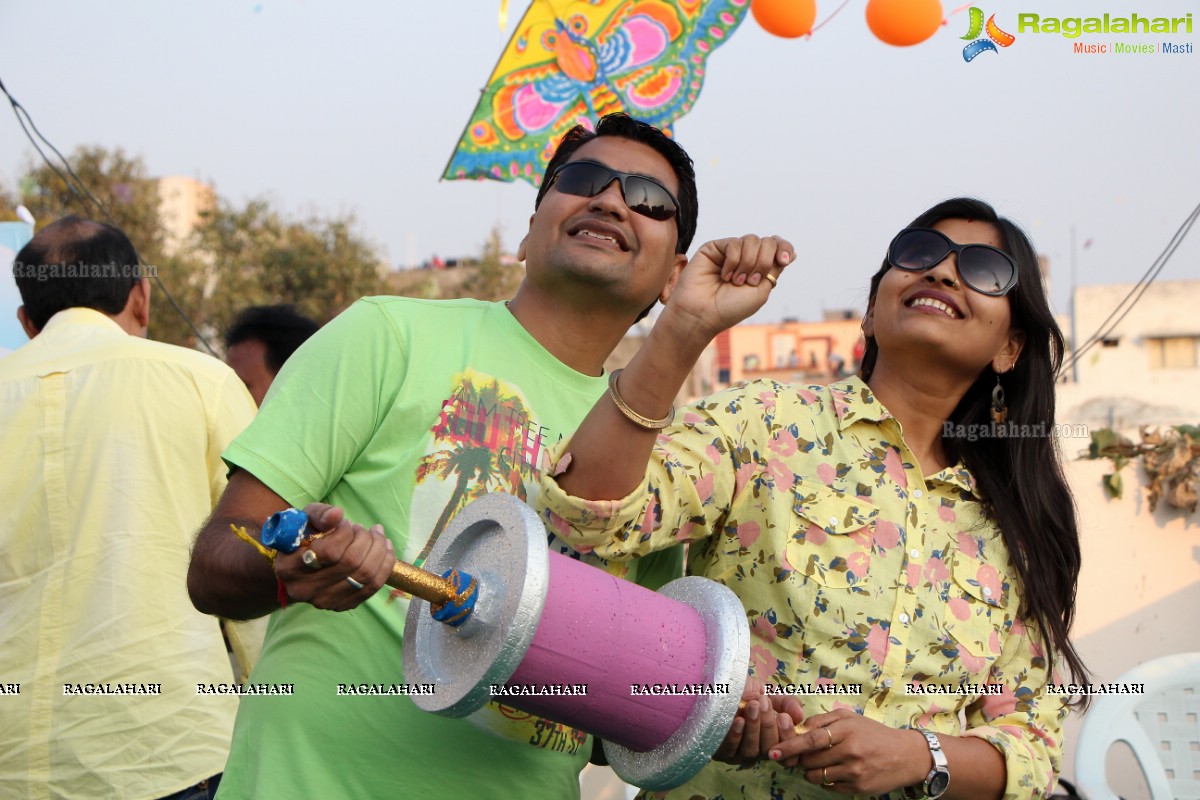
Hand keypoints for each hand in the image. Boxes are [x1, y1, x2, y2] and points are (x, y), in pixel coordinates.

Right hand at [273, 503, 395, 611]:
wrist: (299, 569)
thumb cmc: (302, 538)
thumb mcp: (305, 520)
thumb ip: (319, 514)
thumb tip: (337, 514)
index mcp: (290, 567)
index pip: (329, 552)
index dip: (345, 533)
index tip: (346, 522)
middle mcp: (305, 589)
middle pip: (351, 563)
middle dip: (365, 539)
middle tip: (362, 528)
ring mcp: (324, 601)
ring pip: (366, 576)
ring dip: (379, 549)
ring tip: (376, 535)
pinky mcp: (342, 605)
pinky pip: (373, 587)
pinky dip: (385, 565)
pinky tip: (386, 548)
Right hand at [663, 234, 793, 339]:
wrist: (703, 314)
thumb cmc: (730, 308)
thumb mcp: (761, 290)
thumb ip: (775, 269)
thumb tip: (793, 253)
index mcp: (759, 268)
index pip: (778, 247)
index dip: (784, 249)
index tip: (784, 261)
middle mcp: (746, 258)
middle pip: (767, 242)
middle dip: (763, 262)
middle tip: (750, 281)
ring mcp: (730, 252)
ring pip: (751, 240)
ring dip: (747, 263)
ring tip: (735, 281)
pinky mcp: (714, 248)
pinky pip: (734, 244)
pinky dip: (733, 261)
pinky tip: (725, 275)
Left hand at [713, 679, 806, 765]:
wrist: (718, 687)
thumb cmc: (744, 691)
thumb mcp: (768, 692)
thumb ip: (786, 702)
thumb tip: (800, 715)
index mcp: (773, 739)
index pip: (787, 748)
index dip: (787, 735)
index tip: (785, 716)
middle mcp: (759, 750)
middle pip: (770, 749)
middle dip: (768, 725)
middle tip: (765, 704)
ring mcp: (739, 754)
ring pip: (751, 750)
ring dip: (753, 727)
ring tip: (752, 706)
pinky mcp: (721, 753)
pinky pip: (731, 748)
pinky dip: (736, 734)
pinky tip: (738, 720)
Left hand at [769, 708, 928, 793]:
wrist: (906, 756)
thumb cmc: (874, 733)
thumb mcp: (850, 718)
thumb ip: (824, 720)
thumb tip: (800, 727)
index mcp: (846, 731)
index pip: (811, 739)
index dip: (790, 746)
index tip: (773, 752)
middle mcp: (850, 752)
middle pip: (809, 760)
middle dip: (800, 759)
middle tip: (801, 755)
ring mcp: (854, 772)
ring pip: (816, 776)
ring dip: (810, 771)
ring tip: (819, 763)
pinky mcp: (858, 789)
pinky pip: (830, 787)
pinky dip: (826, 780)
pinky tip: (835, 771)